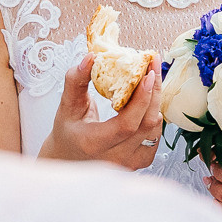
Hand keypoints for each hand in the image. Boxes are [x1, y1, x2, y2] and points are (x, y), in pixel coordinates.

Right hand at [38, 53, 163, 169]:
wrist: (70, 157)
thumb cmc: (68, 132)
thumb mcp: (66, 106)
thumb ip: (75, 81)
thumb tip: (90, 58)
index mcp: (94, 144)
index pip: (126, 125)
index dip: (141, 100)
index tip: (147, 75)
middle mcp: (114, 158)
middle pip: (146, 124)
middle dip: (153, 91)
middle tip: (152, 66)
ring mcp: (129, 162)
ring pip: (155, 128)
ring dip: (155, 100)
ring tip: (150, 78)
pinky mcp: (141, 161)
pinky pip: (155, 134)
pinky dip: (153, 113)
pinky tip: (148, 99)